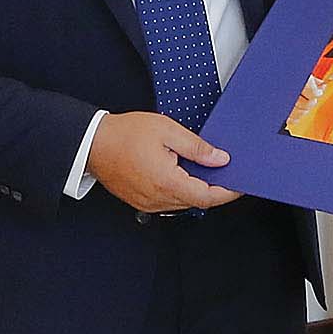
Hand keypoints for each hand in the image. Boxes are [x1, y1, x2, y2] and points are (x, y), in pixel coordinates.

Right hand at [89, 111, 241, 213]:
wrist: (93, 143)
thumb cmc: (125, 133)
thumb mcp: (167, 131)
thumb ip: (196, 147)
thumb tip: (220, 159)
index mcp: (167, 182)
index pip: (207, 197)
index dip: (227, 193)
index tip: (240, 185)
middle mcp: (158, 198)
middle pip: (197, 201)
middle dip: (213, 188)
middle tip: (224, 170)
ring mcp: (148, 203)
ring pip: (183, 202)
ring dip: (196, 189)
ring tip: (201, 168)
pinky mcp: (140, 202)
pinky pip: (168, 201)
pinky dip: (180, 190)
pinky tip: (180, 173)